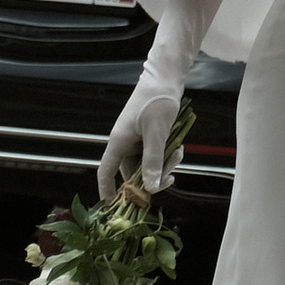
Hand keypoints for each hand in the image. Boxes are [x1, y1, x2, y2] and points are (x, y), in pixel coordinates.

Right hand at [97, 79, 182, 203]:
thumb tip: (150, 188)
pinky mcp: (147, 135)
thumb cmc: (157, 101)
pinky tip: (178, 147)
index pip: (105, 172)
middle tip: (171, 178)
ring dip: (163, 165)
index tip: (112, 206)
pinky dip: (166, 155)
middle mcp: (124, 143)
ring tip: (178, 153)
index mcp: (118, 142)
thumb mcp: (157, 133)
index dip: (107, 190)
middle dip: (151, 178)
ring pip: (147, 164)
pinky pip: (155, 154)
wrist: (166, 78)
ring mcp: (136, 139)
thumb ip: (153, 160)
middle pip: (132, 172)